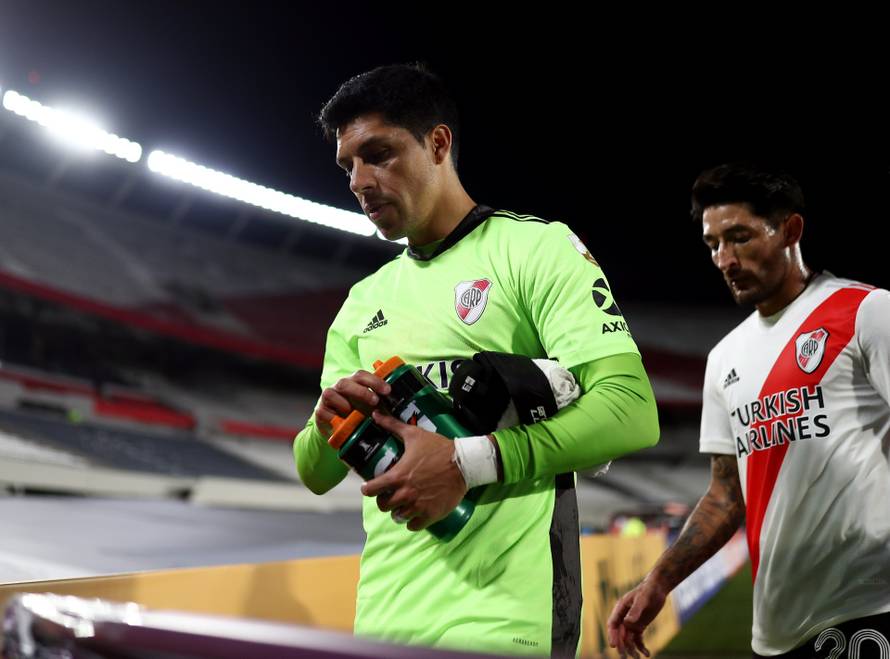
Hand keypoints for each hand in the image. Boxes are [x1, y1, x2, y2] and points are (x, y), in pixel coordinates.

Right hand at [315, 370, 390, 436]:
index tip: (388, 391)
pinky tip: (341, 422)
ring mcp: (328, 398)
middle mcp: (339, 387)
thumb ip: (382, 403)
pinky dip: (333, 417)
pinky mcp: (319, 411)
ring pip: (330, 393)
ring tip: (353, 414)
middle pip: (346, 382)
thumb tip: (401, 404)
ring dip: (344, 404)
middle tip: (375, 401)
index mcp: (353, 382)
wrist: (338, 428)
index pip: (362, 375)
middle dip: (361, 391)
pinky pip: (323, 411)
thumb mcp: (372, 407)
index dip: (374, 381)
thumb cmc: (359, 414)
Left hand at [361, 411, 467, 531]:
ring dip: (398, 511)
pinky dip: (412, 522)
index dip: (368, 489)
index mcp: (398, 476)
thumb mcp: (414, 435)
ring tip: (402, 505)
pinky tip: (414, 514)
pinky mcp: (431, 515)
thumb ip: (392, 425)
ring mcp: (418, 506)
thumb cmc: (438, 448)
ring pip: (398, 517)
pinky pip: (413, 526)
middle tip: (390, 495)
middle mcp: (405, 494)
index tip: (370, 487)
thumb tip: (375, 414)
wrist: (464, 463)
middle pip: (383, 506)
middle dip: (384, 500)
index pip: (371, 490)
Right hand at [606, 576, 668, 657]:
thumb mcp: (642, 599)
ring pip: (628, 639)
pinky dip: (641, 647)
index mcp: (620, 609)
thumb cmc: (648, 590)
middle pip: (619, 634)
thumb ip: (635, 610)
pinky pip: (638, 639)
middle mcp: (624, 617)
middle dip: (621, 646)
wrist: (658, 588)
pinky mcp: (640, 626)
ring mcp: (631, 623)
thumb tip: (628, 622)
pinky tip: (647, 654)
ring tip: (637, 658)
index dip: (612, 635)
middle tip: (623, 657)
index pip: (613, 624)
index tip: (614, 645)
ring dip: (631, 649)